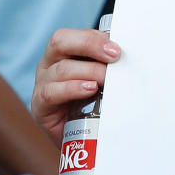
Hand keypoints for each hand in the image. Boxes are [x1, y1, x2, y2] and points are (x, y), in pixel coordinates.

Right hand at [32, 28, 120, 146]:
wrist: (83, 139)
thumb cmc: (95, 105)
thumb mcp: (104, 82)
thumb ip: (111, 67)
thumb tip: (134, 58)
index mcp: (65, 53)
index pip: (75, 35)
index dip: (96, 38)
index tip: (118, 49)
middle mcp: (51, 64)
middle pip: (61, 42)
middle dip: (90, 45)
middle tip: (114, 56)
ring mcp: (43, 84)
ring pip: (61, 69)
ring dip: (89, 71)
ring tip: (105, 80)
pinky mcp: (40, 106)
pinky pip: (51, 92)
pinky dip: (72, 89)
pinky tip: (89, 90)